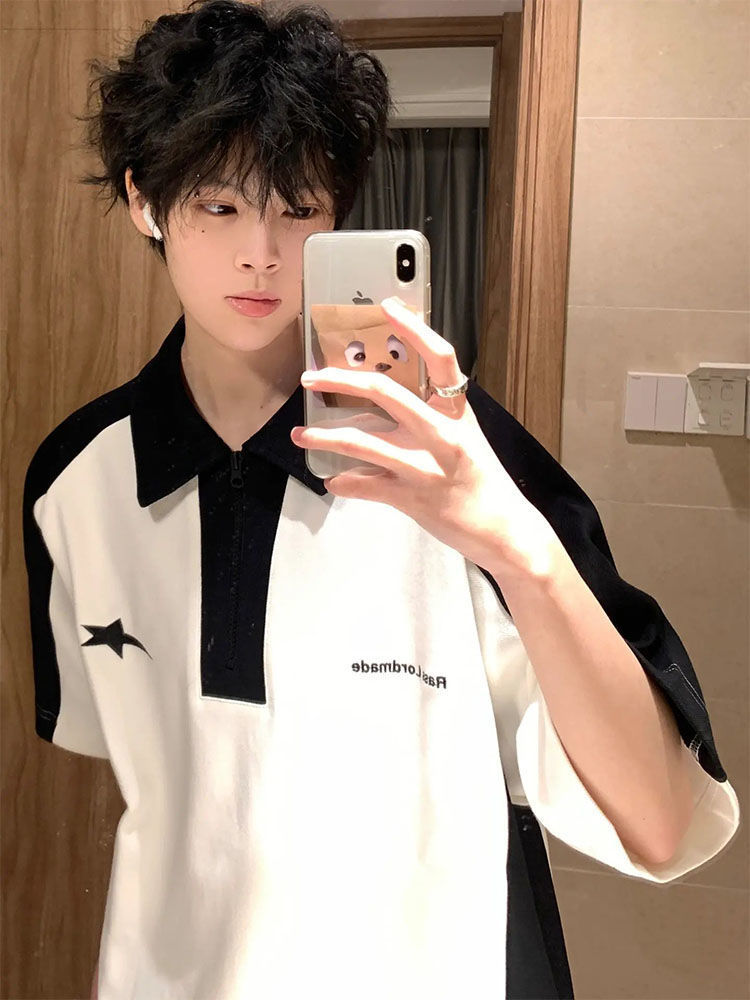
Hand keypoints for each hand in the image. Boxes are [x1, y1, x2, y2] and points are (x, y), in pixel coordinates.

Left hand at [291, 296, 556, 580]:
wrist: (504, 530)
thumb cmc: (482, 482)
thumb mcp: (465, 439)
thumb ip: (431, 418)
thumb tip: (380, 405)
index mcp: (458, 412)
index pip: (440, 358)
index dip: (415, 328)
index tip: (387, 308)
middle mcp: (442, 434)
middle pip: (384, 392)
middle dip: (340, 380)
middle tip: (311, 377)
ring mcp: (425, 466)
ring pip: (362, 441)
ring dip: (324, 436)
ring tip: (300, 434)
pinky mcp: (412, 498)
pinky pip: (365, 485)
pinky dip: (344, 482)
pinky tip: (333, 480)